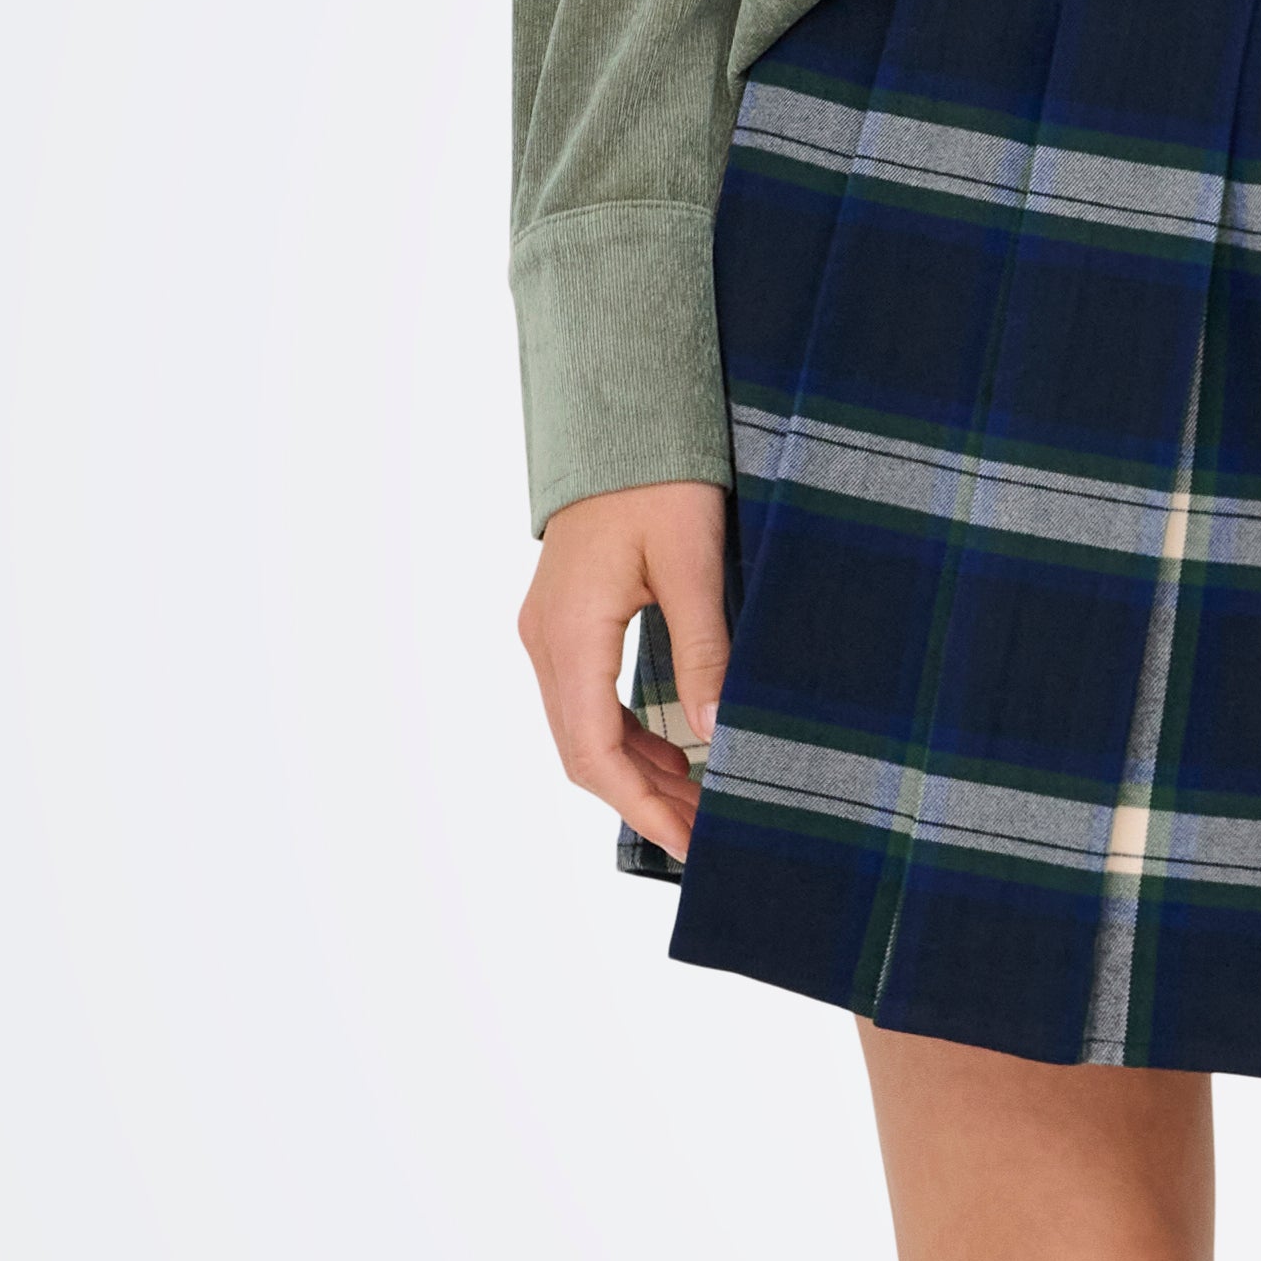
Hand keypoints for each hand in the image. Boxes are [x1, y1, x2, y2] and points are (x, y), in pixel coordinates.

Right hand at [518, 479, 734, 857]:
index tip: (691, 843)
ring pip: (583, 729)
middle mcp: (545, 640)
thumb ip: (703, 650)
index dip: (641, 808)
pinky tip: (674, 754)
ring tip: (699, 806)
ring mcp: (549, 631)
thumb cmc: (658, 480)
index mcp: (569, 634)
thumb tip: (715, 733)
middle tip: (706, 837)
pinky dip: (627, 735)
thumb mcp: (692, 564)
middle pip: (582, 752)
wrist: (620, 417)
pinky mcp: (566, 620)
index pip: (593, 752)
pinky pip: (587, 698)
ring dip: (636, 772)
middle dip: (643, 801)